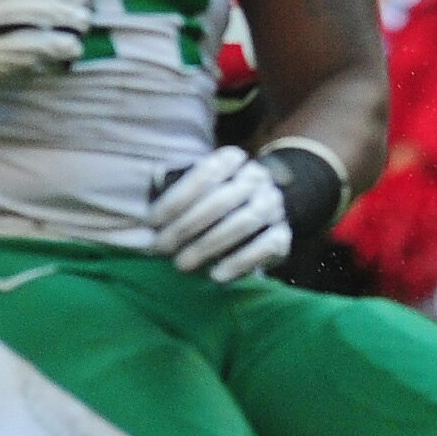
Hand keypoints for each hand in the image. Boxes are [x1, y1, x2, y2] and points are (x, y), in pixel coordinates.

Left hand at [150, 143, 297, 282]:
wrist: (260, 211)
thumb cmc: (213, 199)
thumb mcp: (195, 185)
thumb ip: (174, 182)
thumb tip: (153, 180)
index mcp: (234, 159)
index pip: (206, 172)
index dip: (176, 198)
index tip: (152, 223)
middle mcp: (258, 178)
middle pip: (222, 199)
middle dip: (186, 226)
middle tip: (162, 249)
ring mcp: (274, 206)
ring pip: (245, 221)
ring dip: (209, 245)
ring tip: (182, 264)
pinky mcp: (284, 234)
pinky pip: (266, 247)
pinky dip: (239, 262)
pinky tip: (216, 276)